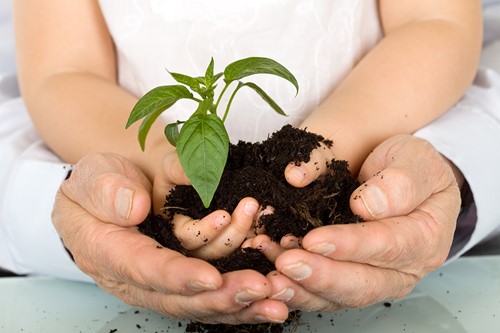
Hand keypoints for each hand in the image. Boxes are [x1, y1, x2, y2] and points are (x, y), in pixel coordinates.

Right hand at [52, 152, 287, 323]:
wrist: (111, 191)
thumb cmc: (100, 182)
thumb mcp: (92, 177)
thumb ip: (107, 192)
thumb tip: (135, 208)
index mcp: (109, 253)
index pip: (145, 269)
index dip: (178, 276)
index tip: (211, 277)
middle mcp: (136, 278)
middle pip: (179, 296)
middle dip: (221, 295)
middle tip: (260, 288)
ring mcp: (160, 283)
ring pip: (200, 302)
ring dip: (240, 302)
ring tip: (277, 297)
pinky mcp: (180, 281)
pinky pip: (209, 296)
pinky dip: (241, 301)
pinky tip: (270, 299)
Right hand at [153, 151, 261, 258]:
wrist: (193, 177)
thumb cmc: (177, 172)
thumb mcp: (172, 166)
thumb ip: (178, 171)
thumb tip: (193, 176)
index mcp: (174, 230)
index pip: (188, 238)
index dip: (206, 230)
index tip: (224, 216)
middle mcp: (193, 246)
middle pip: (213, 250)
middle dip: (234, 231)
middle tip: (251, 205)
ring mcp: (214, 246)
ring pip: (233, 251)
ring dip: (251, 233)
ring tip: (266, 209)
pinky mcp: (232, 242)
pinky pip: (247, 245)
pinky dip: (259, 235)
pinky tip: (270, 218)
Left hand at [260, 135, 460, 310]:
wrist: (401, 180)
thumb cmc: (409, 167)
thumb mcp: (415, 159)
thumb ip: (400, 181)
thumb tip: (368, 207)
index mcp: (426, 237)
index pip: (388, 245)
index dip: (350, 245)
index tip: (314, 239)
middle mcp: (404, 270)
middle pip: (362, 284)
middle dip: (321, 276)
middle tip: (285, 264)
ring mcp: (377, 281)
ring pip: (339, 297)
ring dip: (302, 289)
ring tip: (272, 277)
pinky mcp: (351, 283)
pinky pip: (323, 296)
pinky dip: (297, 291)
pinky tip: (273, 281)